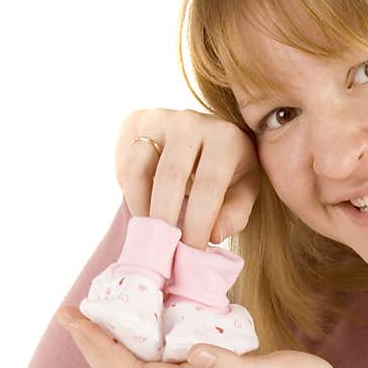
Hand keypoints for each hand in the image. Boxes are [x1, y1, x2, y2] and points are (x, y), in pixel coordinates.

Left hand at [55, 307, 350, 367]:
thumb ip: (231, 366)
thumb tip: (194, 351)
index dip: (96, 346)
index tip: (73, 317)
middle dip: (92, 345)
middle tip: (71, 312)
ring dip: (109, 346)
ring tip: (96, 317)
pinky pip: (156, 366)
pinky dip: (136, 345)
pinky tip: (141, 324)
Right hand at [115, 107, 260, 248]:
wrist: (207, 138)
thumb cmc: (229, 171)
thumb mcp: (243, 192)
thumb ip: (235, 214)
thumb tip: (214, 235)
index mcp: (225, 138)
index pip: (208, 186)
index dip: (198, 223)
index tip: (191, 250)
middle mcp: (191, 122)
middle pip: (170, 177)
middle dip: (164, 219)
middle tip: (163, 247)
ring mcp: (160, 118)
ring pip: (138, 166)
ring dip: (140, 206)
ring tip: (148, 231)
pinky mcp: (136, 121)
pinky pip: (123, 161)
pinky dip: (128, 189)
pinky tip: (142, 207)